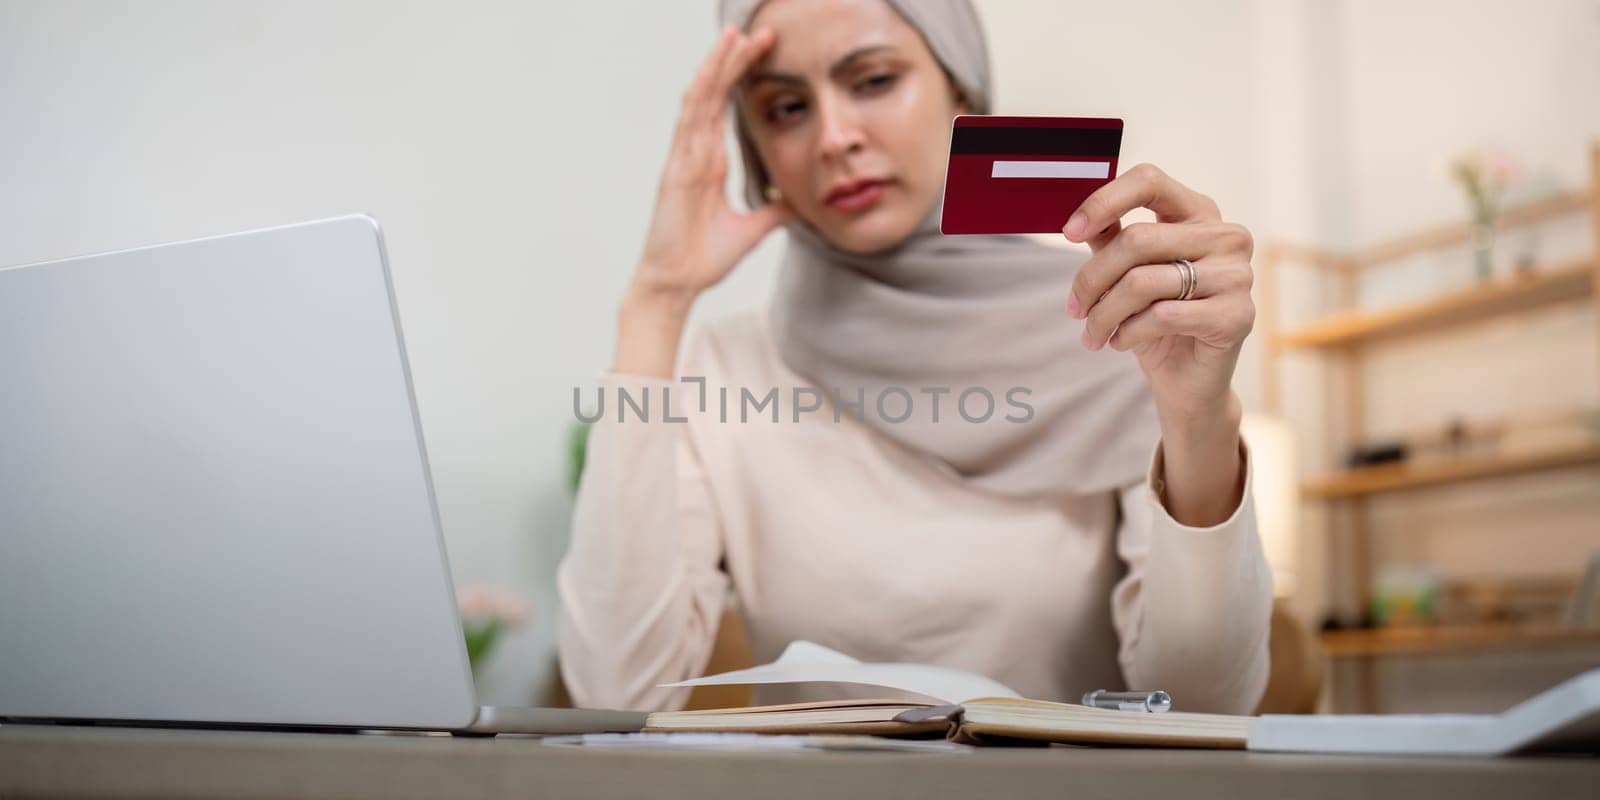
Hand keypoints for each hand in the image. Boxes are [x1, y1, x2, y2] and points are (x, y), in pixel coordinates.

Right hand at [630, 24, 793, 306]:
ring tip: (734, 35)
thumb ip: (772, 210)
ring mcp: (683, 158)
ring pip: (701, 99)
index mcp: (709, 162)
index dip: (743, 77)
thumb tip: (797, 200)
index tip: (766, 50)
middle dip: (735, 60)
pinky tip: (709, 71)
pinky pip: (688, 125)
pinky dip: (699, 96)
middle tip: (759, 30)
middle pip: (716, 94)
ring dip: (716, 66)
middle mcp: (695, 153)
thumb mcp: (752, 229)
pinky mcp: (676, 170)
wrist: (677, 283)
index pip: (728, 108)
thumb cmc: (702, 258)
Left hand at [1062, 163, 1254, 422]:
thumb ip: (1111, 238)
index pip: (1149, 181)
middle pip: (1137, 239)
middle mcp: (1227, 236)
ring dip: (1104, 314)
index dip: (1104, 201)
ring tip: (1093, 334)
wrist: (1188, 380)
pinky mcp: (1237, 315)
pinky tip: (1121, 342)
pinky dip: (1129, 333)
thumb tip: (1079, 217)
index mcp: (1199, 213)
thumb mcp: (1128, 273)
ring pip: (1143, 281)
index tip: (1070, 233)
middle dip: (1092, 279)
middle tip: (1074, 308)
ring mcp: (1237, 275)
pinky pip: (1161, 315)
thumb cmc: (1156, 320)